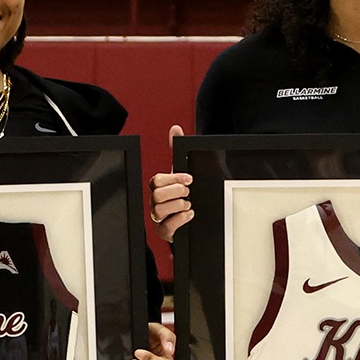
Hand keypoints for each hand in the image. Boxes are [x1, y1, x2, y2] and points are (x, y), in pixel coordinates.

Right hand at [150, 125, 192, 240]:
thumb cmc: (192, 191)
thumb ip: (178, 148)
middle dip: (176, 192)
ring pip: (158, 211)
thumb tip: (175, 128)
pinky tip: (190, 214)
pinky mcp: (166, 232)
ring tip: (189, 205)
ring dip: (178, 206)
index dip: (173, 178)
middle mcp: (157, 201)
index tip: (189, 178)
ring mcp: (160, 218)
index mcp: (160, 186)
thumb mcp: (188, 168)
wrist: (203, 215)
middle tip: (189, 192)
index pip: (156, 180)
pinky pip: (165, 228)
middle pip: (156, 195)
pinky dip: (179, 220)